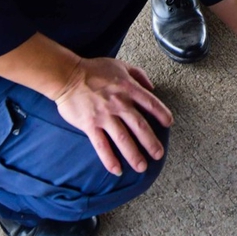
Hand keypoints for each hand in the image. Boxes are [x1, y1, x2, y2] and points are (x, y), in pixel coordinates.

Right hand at [53, 57, 173, 175]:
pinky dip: (109, 159)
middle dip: (151, 142)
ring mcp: (104, 116)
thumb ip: (138, 75)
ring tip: (142, 167)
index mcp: (128, 88)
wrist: (67, 76)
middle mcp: (119, 103)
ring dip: (133, 154)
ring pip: (123, 139)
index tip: (169, 124)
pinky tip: (117, 170)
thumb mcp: (120, 65)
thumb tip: (152, 87)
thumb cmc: (93, 70)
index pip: (150, 103)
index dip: (162, 113)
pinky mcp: (90, 125)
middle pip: (139, 126)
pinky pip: (101, 145)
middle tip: (159, 155)